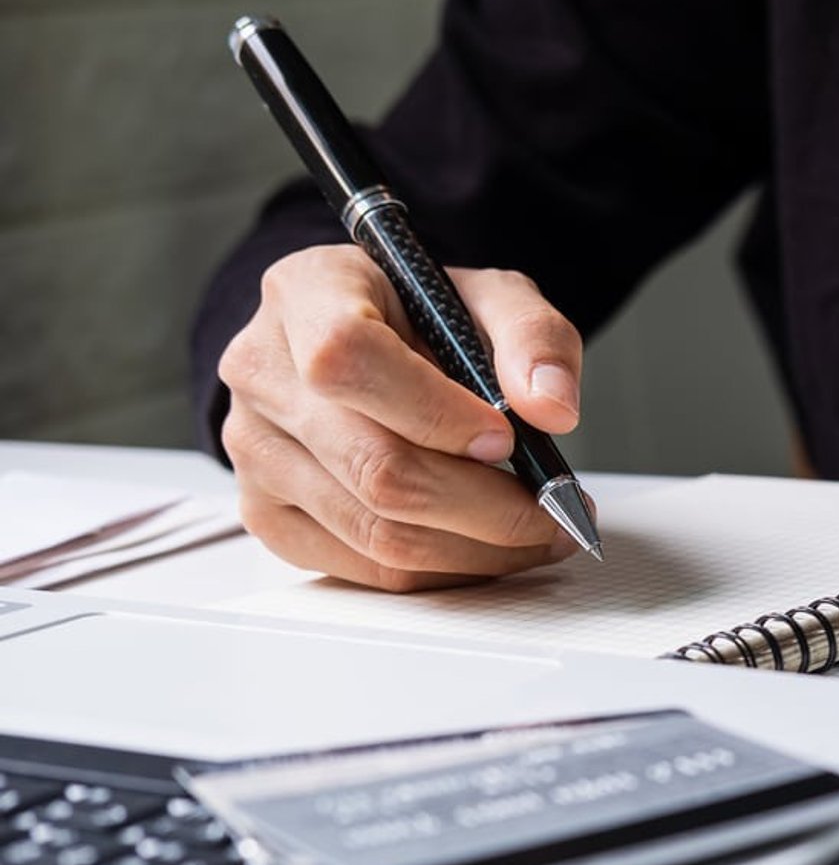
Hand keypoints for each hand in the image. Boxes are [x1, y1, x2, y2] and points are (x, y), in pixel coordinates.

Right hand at [217, 245, 585, 590]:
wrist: (366, 342)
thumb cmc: (421, 318)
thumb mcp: (490, 297)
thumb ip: (533, 337)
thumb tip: (552, 408)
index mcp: (305, 294)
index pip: (347, 359)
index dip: (434, 411)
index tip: (505, 437)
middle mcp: (262, 373)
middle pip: (375, 467)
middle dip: (488, 506)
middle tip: (557, 510)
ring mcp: (255, 451)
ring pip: (376, 532)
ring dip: (478, 548)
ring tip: (537, 532)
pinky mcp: (268, 514)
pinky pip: (365, 568)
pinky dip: (443, 571)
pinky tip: (485, 547)